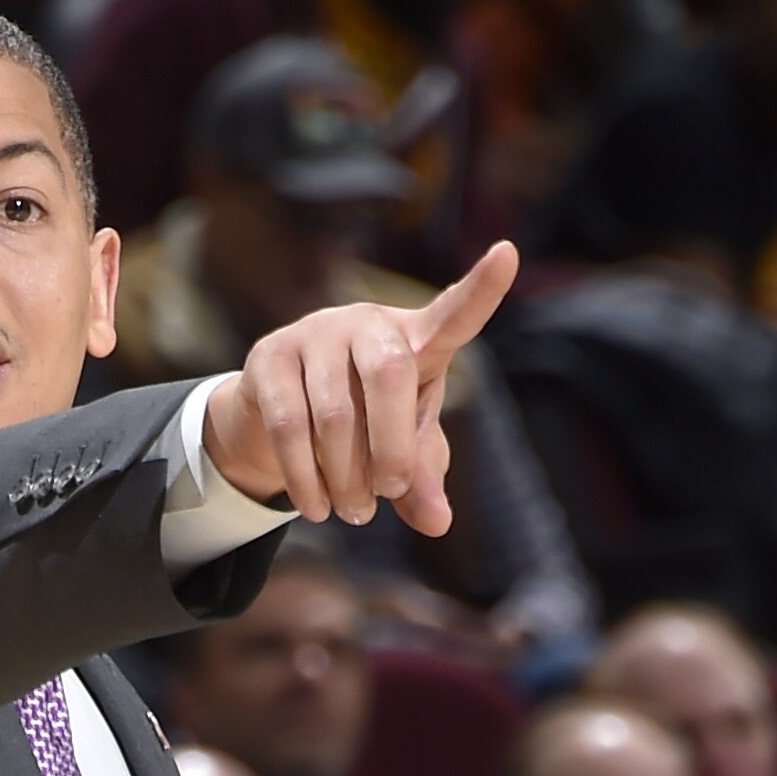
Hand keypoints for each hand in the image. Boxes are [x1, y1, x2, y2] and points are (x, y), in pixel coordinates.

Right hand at [202, 241, 520, 533]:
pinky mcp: (270, 355)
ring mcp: (315, 333)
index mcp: (417, 338)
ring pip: (333, 413)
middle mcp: (368, 323)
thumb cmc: (367, 420)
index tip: (507, 254)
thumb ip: (423, 476)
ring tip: (354, 513)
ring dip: (345, 477)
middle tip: (391, 493)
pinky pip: (288, 425)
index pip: (454, 313)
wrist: (284, 408)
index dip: (482, 289)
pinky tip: (316, 507)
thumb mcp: (405, 447)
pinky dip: (304, 476)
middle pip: (389, 375)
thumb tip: (436, 521)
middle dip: (392, 447)